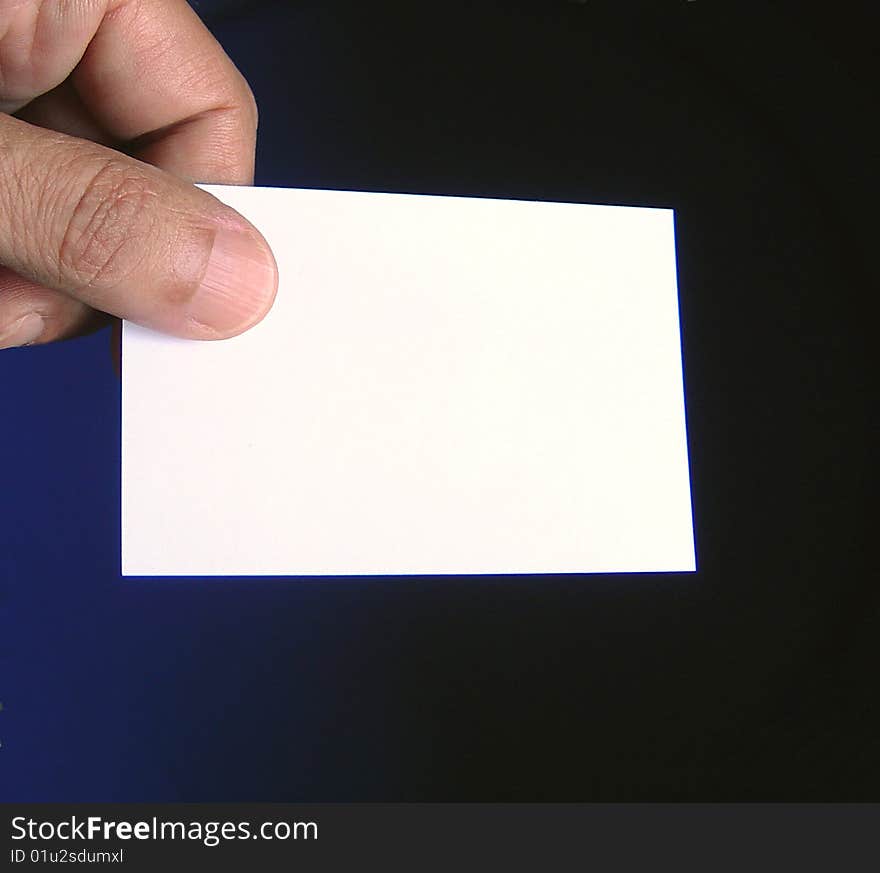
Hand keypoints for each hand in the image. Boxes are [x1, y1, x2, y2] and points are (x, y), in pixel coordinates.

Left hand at [0, 0, 277, 348]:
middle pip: (149, 184)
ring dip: (45, 292)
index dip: (206, 227)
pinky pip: (35, 234)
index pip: (211, 111)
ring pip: (88, 225)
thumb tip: (237, 283)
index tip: (182, 315)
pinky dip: (10, 281)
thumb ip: (93, 213)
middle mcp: (46, 40)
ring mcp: (11, 104)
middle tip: (40, 309)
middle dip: (101, 273)